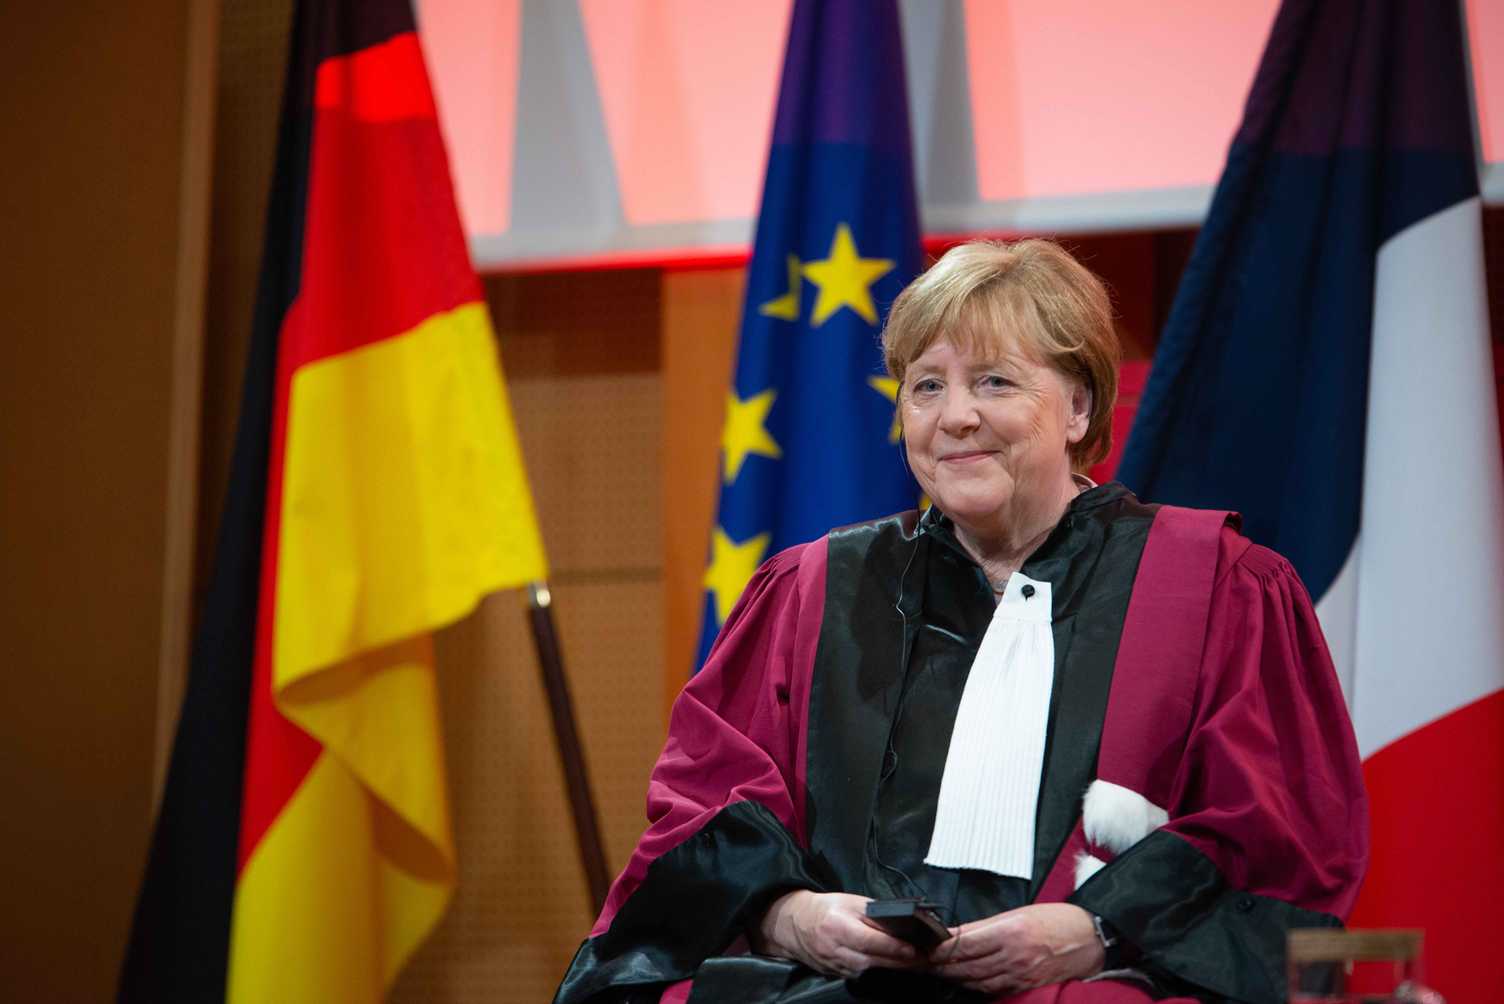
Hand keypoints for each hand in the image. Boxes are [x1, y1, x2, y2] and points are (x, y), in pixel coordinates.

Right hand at [752, 890, 921, 978]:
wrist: (795, 925)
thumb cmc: (826, 909)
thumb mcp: (850, 902)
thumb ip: (875, 914)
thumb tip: (902, 924)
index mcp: (838, 927)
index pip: (871, 942)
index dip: (894, 948)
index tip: (915, 950)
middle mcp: (837, 951)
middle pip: (875, 961)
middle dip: (902, 962)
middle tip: (926, 959)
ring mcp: (837, 967)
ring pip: (872, 972)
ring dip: (895, 969)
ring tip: (916, 963)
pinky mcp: (839, 976)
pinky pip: (865, 976)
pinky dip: (882, 972)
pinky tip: (896, 966)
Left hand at [929, 903, 1104, 995]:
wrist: (1091, 938)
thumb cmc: (1056, 919)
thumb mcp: (1019, 913)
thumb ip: (986, 926)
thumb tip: (958, 933)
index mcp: (1009, 931)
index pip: (964, 943)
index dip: (940, 949)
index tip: (923, 947)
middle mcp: (1013, 955)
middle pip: (966, 965)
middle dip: (939, 965)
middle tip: (918, 962)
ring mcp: (1020, 974)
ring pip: (975, 980)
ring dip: (952, 977)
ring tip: (934, 972)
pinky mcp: (1025, 986)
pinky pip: (992, 989)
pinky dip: (973, 986)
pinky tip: (962, 981)